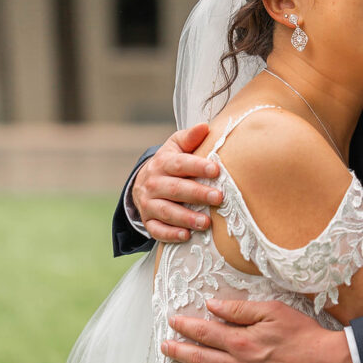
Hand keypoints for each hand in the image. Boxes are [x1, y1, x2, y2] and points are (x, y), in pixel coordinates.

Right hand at [131, 124, 222, 242]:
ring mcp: (149, 204)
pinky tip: (186, 236)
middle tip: (218, 197)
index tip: (216, 170)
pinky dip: (170, 234)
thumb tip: (205, 127)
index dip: (198, 166)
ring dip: (186, 218)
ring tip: (206, 222)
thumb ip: (190, 138)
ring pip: (167, 211)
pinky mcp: (148, 221)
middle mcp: (153, 183)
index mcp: (163, 163)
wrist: (144, 183)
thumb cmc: (170, 163)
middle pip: (175, 189)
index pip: (180, 164)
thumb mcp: (176, 146)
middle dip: (197, 194)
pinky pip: (157, 230)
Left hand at [162, 298, 358, 362]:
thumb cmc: (303, 334)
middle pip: (201, 359)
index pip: (206, 333)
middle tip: (165, 348)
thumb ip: (240, 308)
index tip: (172, 323)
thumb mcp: (273, 311)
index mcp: (242, 341)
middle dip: (180, 352)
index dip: (186, 327)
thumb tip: (213, 305)